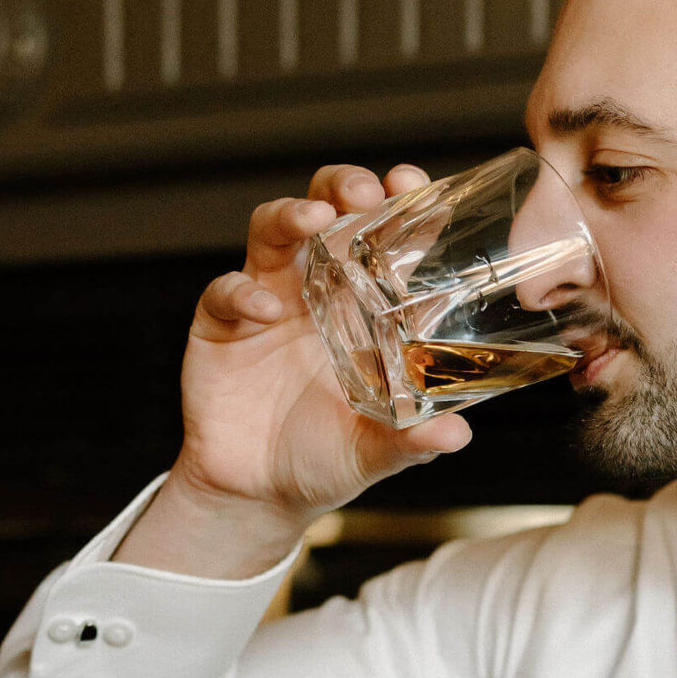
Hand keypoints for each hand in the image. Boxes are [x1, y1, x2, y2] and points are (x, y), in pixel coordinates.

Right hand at [117, 164, 471, 576]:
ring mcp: (263, 300)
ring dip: (289, 216)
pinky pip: (225, 293)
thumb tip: (457, 435)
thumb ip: (413, 441)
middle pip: (322, 209)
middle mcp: (313, 289)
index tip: (412, 182)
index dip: (396, 202)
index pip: (379, 235)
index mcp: (360, 305)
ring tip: (313, 219)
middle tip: (364, 192)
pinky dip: (242, 293)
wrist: (260, 494)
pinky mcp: (219, 326)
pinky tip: (265, 309)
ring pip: (269, 232)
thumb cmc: (326, 458)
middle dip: (340, 187)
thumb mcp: (377, 451)